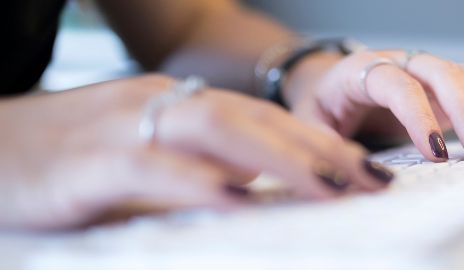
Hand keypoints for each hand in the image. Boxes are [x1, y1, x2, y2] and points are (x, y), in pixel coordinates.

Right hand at [0, 75, 392, 229]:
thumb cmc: (61, 159)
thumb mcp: (138, 157)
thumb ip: (194, 168)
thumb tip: (255, 193)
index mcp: (174, 102)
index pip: (262, 117)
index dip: (319, 141)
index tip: (365, 167)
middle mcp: (158, 104)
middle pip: (254, 119)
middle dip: (320, 149)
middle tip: (372, 178)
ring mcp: (125, 128)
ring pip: (218, 131)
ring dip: (282, 159)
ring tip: (332, 185)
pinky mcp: (90, 164)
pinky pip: (157, 169)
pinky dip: (205, 184)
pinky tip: (244, 202)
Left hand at [282, 50, 463, 161]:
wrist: (325, 84)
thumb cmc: (320, 106)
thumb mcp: (311, 125)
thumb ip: (328, 145)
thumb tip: (355, 170)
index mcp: (364, 70)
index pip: (400, 86)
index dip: (420, 118)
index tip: (436, 154)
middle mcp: (400, 63)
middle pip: (441, 73)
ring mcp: (423, 72)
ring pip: (462, 78)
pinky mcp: (440, 87)